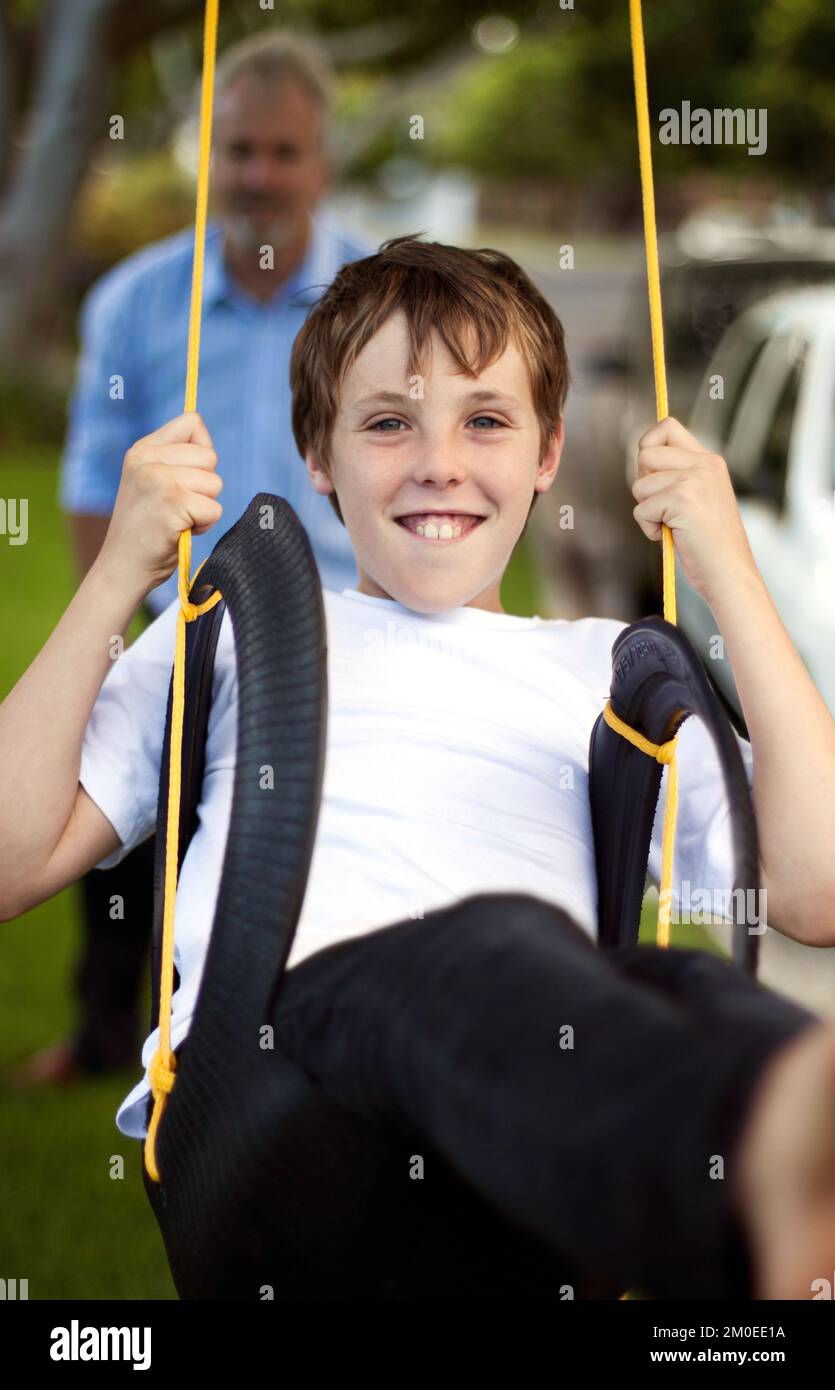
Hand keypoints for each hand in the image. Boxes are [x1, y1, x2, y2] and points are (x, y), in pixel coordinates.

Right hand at [96, 411, 223, 597]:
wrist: (122, 568)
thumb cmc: (146, 530)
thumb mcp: (152, 483)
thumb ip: (175, 460)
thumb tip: (208, 448)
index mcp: (142, 449)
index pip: (192, 423)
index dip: (201, 452)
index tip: (186, 478)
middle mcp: (147, 458)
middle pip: (210, 456)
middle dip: (204, 487)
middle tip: (178, 508)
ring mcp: (158, 478)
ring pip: (215, 483)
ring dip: (204, 508)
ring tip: (177, 520)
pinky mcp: (172, 502)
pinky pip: (213, 509)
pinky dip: (203, 526)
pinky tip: (179, 532)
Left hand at [631, 416, 756, 602]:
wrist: (730, 573)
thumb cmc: (709, 544)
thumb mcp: (697, 499)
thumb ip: (676, 475)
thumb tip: (640, 456)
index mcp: (710, 461)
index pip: (667, 426)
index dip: (648, 446)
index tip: (651, 473)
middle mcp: (704, 464)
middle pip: (645, 452)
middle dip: (643, 484)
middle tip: (663, 507)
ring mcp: (694, 480)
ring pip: (639, 485)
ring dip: (647, 511)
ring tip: (672, 526)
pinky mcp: (682, 499)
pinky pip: (641, 510)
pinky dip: (649, 528)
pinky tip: (672, 536)